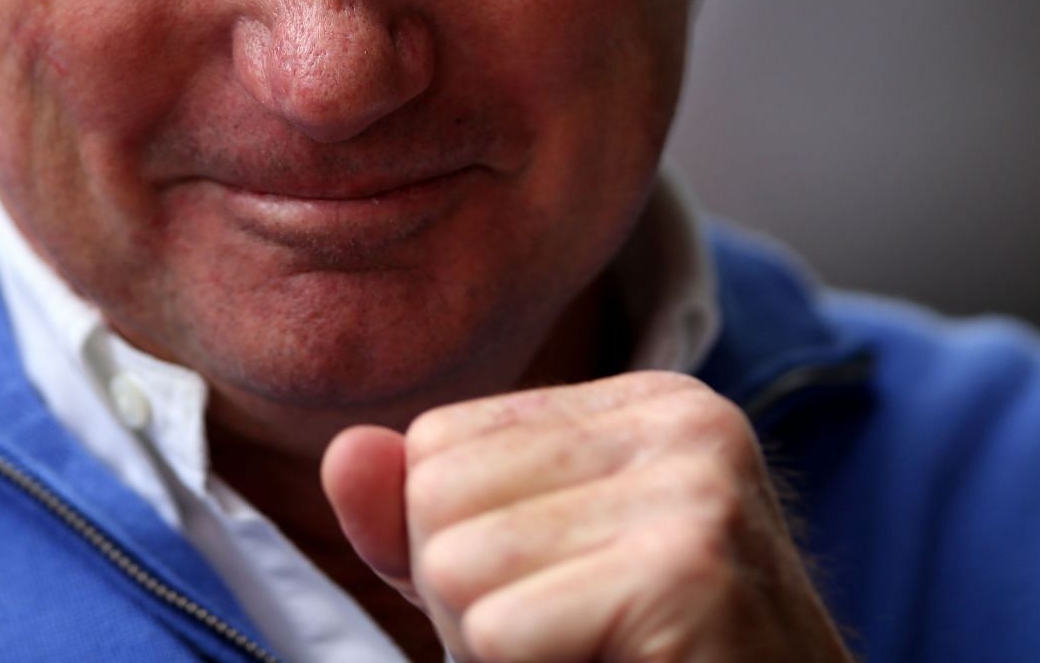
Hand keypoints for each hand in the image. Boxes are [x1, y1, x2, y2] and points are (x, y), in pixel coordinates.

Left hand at [321, 372, 851, 661]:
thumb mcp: (527, 586)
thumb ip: (428, 521)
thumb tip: (344, 452)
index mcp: (650, 403)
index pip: (436, 442)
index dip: (459, 554)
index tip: (568, 606)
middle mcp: (684, 421)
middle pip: (436, 495)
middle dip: (469, 608)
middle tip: (577, 646)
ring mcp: (695, 487)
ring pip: (456, 567)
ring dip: (494, 654)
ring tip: (596, 661)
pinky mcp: (688, 571)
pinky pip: (501, 632)